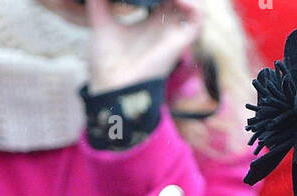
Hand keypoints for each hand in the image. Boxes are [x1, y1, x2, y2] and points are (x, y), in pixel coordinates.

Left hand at [86, 0, 202, 95]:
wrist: (111, 86)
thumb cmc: (107, 62)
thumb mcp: (100, 21)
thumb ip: (99, 2)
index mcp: (149, 22)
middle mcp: (164, 27)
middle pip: (180, 2)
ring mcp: (173, 34)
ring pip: (193, 7)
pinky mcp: (179, 43)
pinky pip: (197, 21)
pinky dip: (194, 6)